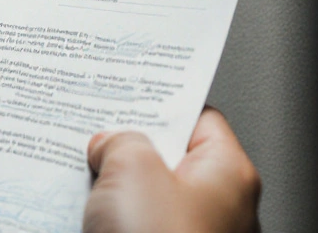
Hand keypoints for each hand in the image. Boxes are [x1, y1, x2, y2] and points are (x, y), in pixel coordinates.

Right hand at [83, 107, 260, 232]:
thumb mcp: (132, 169)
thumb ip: (123, 141)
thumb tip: (111, 144)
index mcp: (230, 173)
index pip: (199, 119)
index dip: (159, 106)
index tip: (127, 99)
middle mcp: (222, 208)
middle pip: (170, 161)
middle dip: (129, 154)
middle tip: (97, 144)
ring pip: (150, 201)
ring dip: (117, 194)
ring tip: (87, 187)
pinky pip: (139, 230)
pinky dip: (115, 224)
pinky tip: (90, 222)